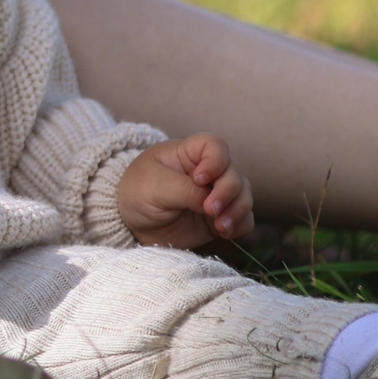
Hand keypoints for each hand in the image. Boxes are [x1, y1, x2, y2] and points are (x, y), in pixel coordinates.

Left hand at [117, 133, 251, 247]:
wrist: (132, 224)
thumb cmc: (138, 193)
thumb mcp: (155, 187)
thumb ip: (186, 191)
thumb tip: (213, 203)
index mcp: (188, 153)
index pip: (215, 146)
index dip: (215, 161)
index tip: (199, 179)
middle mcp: (208, 171)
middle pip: (234, 173)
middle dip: (227, 192)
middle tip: (210, 209)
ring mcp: (216, 194)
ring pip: (244, 195)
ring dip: (237, 210)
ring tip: (220, 226)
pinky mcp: (220, 216)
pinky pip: (244, 218)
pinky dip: (240, 225)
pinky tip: (224, 232)